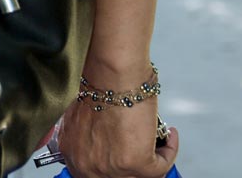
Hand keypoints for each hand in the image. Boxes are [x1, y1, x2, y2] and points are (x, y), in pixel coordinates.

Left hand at [54, 93, 177, 177]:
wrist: (112, 74)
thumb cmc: (100, 84)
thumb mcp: (83, 116)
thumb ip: (88, 136)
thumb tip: (104, 141)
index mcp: (71, 152)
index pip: (92, 174)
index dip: (113, 165)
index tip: (126, 157)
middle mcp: (86, 166)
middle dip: (134, 164)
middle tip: (146, 150)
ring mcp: (110, 169)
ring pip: (140, 176)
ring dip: (153, 156)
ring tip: (159, 140)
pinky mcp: (135, 164)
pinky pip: (161, 166)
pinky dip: (170, 150)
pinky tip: (170, 135)